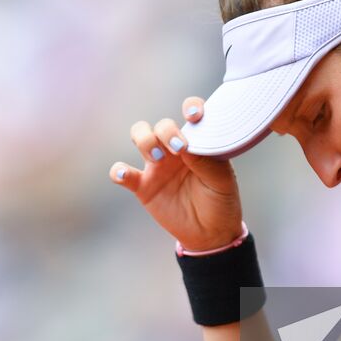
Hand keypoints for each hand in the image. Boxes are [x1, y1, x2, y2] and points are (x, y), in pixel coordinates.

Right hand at [110, 96, 243, 251]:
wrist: (211, 233)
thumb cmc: (221, 200)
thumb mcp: (222, 181)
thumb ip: (206, 161)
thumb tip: (185, 146)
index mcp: (197, 142)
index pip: (191, 114)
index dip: (191, 107)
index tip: (194, 115)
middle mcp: (175, 149)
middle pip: (161, 125)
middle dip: (166, 131)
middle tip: (178, 148)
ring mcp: (157, 166)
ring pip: (140, 138)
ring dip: (145, 141)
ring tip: (157, 158)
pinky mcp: (143, 187)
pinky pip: (123, 174)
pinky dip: (118, 171)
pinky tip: (123, 174)